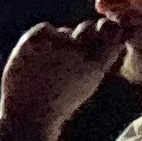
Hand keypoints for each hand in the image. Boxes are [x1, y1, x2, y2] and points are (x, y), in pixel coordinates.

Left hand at [0, 16, 126, 138]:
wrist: (28, 113)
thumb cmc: (60, 101)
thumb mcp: (88, 82)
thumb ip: (100, 59)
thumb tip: (112, 32)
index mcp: (96, 64)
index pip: (111, 29)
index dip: (106, 28)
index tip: (100, 33)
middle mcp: (80, 51)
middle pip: (87, 27)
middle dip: (80, 36)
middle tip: (66, 55)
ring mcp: (57, 43)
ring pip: (63, 32)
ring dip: (57, 44)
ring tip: (46, 68)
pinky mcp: (37, 38)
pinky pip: (43, 29)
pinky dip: (39, 40)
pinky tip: (33, 60)